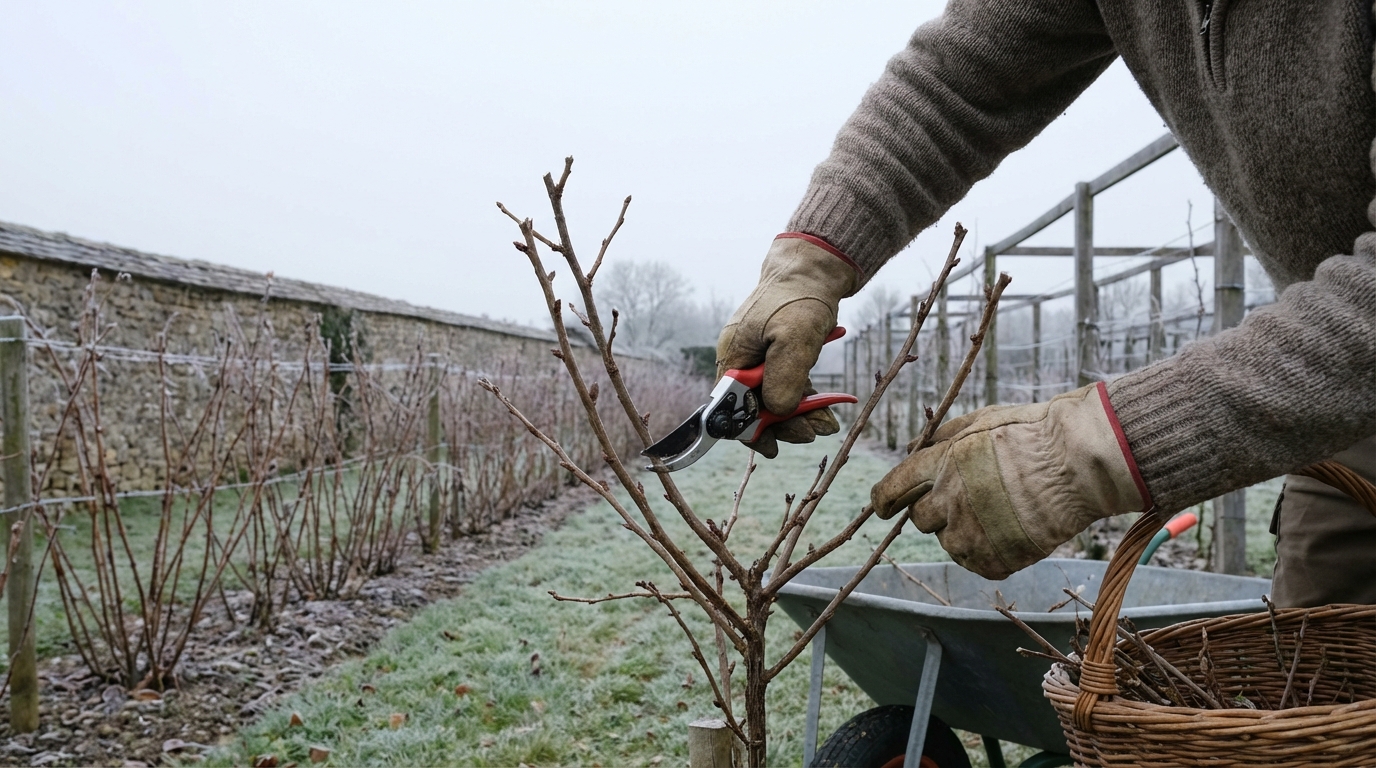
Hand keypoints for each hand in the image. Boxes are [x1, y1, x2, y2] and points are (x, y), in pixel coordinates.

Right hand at [715, 234, 858, 457]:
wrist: (816, 268)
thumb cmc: (799, 298)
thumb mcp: (794, 338)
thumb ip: (784, 377)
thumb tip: (777, 411)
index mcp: (734, 355)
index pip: (731, 407)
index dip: (750, 430)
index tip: (773, 447)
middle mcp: (743, 359)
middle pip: (756, 407)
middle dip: (784, 424)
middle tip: (812, 434)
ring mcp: (762, 358)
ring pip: (776, 399)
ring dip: (800, 416)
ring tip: (826, 425)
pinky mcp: (781, 355)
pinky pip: (789, 386)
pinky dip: (807, 399)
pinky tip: (827, 409)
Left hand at [870, 383, 1152, 578]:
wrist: (1080, 462)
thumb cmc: (1033, 434)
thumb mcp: (980, 420)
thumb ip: (941, 438)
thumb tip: (912, 450)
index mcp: (942, 464)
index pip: (892, 489)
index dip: (885, 499)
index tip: (884, 506)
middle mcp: (950, 500)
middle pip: (920, 519)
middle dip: (935, 509)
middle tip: (966, 498)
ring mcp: (974, 533)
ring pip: (948, 543)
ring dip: (962, 531)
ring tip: (995, 513)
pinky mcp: (997, 559)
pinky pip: (976, 564)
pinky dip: (987, 552)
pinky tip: (1009, 531)